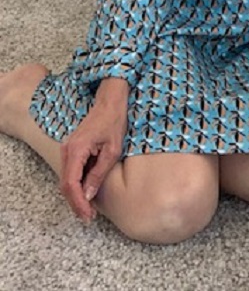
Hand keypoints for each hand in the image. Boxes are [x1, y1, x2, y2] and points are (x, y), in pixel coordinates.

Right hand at [60, 77, 128, 222]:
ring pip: (67, 179)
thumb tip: (88, 195)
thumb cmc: (114, 121)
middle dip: (75, 203)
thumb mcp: (112, 150)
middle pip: (65, 184)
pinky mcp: (72, 149)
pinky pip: (71, 171)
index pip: (71, 184)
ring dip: (76, 195)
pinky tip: (87, 192)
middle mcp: (67, 150)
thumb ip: (99, 173)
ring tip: (89, 209)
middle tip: (88, 217)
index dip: (77, 202)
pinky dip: (77, 184)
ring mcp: (68, 149)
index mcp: (76, 149)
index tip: (87, 215)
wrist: (110, 101)